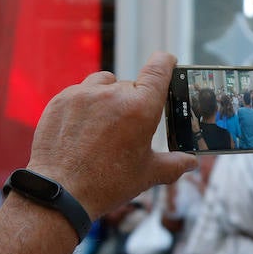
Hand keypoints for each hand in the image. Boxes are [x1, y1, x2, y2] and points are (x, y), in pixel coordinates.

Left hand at [26, 52, 197, 219]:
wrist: (61, 192)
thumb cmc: (108, 184)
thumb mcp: (148, 175)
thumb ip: (174, 164)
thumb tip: (191, 162)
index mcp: (141, 108)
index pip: (159, 69)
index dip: (165, 62)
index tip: (167, 61)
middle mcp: (113, 94)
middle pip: (130, 85)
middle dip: (133, 101)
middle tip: (128, 128)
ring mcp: (84, 94)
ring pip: (103, 83)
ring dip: (108, 96)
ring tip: (104, 125)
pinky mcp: (62, 100)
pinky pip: (79, 92)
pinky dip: (85, 105)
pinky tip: (83, 129)